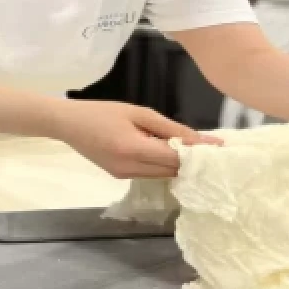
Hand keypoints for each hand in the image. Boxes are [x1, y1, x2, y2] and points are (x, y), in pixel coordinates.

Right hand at [47, 100, 221, 178]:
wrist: (67, 124)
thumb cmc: (101, 112)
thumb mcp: (137, 112)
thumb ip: (169, 127)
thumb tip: (199, 140)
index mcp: (133, 149)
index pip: (176, 157)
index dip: (200, 153)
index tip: (221, 148)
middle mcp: (130, 168)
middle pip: (173, 169)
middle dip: (192, 160)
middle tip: (212, 148)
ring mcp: (124, 175)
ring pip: (163, 174)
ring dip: (178, 163)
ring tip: (192, 149)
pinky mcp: (120, 176)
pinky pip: (150, 173)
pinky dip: (162, 164)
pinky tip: (166, 152)